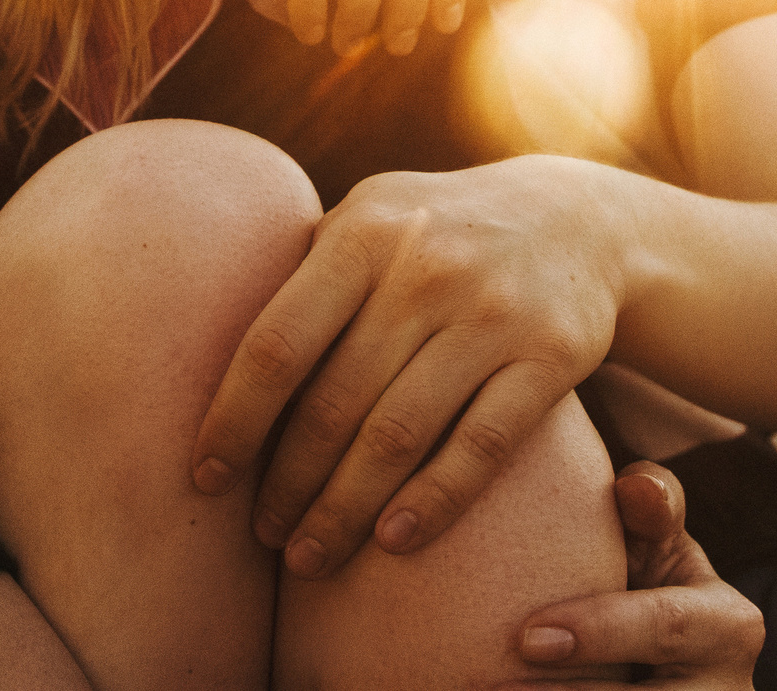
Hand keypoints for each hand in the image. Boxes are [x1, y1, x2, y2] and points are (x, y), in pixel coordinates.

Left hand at [189, 158, 624, 575]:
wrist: (577, 221)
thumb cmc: (436, 235)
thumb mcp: (371, 220)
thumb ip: (303, 274)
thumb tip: (199, 357)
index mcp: (364, 230)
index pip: (278, 343)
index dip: (234, 421)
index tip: (205, 479)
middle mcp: (426, 266)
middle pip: (334, 402)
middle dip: (288, 482)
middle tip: (261, 535)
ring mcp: (493, 311)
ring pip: (399, 435)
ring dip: (344, 509)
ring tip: (308, 556)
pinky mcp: (553, 355)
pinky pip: (479, 446)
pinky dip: (431, 502)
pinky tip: (391, 543)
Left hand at [517, 462, 764, 687]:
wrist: (674, 667)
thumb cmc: (651, 588)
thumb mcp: (663, 546)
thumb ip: (651, 508)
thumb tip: (632, 485)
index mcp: (728, 627)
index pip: (665, 627)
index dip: (598, 632)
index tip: (526, 637)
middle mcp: (727, 690)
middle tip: (489, 689)